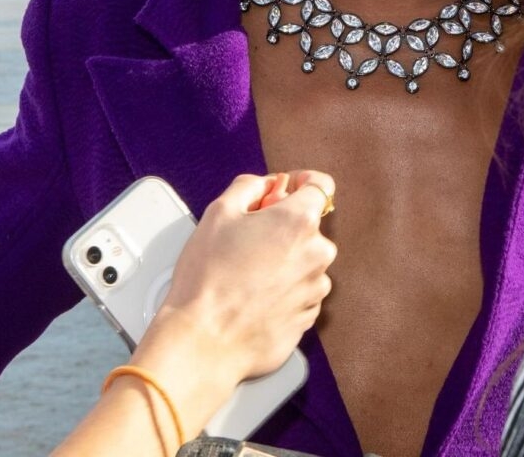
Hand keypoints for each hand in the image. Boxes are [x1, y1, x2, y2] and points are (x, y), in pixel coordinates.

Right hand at [140, 172, 336, 387]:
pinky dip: (284, 289)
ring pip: (305, 261)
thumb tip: (266, 186)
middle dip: (284, 226)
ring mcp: (315, 290)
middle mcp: (317, 254)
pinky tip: (253, 296)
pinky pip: (301, 292)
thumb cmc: (207, 278)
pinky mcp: (307, 318)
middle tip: (250, 237)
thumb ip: (249, 186)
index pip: (320, 186)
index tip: (285, 189)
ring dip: (285, 260)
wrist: (202, 341)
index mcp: (299, 221)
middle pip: (309, 226)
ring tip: (247, 274)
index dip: (301, 182)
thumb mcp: (218, 212)